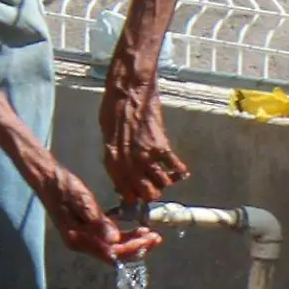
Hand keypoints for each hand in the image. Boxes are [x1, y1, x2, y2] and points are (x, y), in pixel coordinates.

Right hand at [32, 162, 163, 262]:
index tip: (149, 239)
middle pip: (114, 253)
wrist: (47, 179)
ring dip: (132, 242)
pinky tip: (136, 229)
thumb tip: (115, 239)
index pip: (111, 252)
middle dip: (136, 247)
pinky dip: (123, 235)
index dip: (132, 248)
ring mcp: (83, 237)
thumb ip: (98, 222)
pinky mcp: (86, 230)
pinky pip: (108, 238)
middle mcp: (81, 243)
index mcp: (79, 239)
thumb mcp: (82, 201)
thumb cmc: (64, 187)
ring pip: (113, 247)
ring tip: (151, 235)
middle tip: (157, 238)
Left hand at [99, 79, 191, 203]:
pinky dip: (180, 171)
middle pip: (147, 193)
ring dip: (166, 182)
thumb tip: (122, 173)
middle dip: (152, 193)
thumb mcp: (107, 137)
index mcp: (113, 162)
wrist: (128, 91)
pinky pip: (175, 167)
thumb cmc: (113, 109)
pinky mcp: (162, 147)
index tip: (139, 196)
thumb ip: (114, 157)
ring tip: (168, 176)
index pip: (126, 192)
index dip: (134, 197)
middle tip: (155, 185)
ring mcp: (146, 157)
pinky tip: (181, 170)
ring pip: (162, 184)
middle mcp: (129, 164)